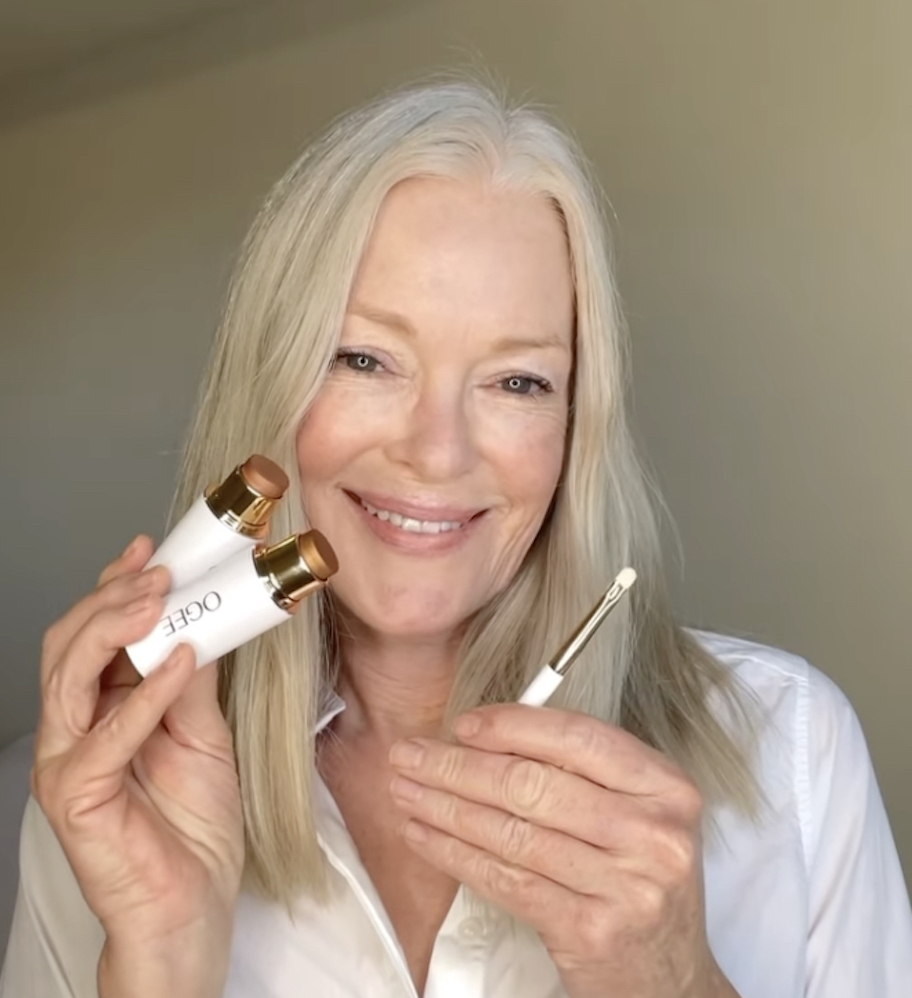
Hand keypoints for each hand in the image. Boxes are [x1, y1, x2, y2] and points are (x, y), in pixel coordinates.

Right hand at [33, 535, 244, 997]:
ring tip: (160, 596)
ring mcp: (67, 763)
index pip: (93, 634)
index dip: (115, 587)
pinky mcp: (76, 797)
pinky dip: (143, 693)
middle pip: (69, 645)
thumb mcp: (202, 731)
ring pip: (68, 677)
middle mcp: (73, 729)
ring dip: (115, 629)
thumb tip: (202, 620)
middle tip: (158, 569)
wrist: (192, 905)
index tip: (153, 549)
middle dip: (111, 598)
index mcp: (101, 709)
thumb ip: (191, 679)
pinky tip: (178, 662)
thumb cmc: (192, 824)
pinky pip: (105, 736)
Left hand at [389, 704, 736, 997]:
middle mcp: (653, 833)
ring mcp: (626, 886)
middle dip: (458, 766)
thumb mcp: (634, 813)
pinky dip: (455, 854)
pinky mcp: (590, 931)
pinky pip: (506, 880)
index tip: (462, 725)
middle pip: (533, 784)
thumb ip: (580, 771)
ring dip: (445, 807)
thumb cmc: (638, 878)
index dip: (512, 726)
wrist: (669, 977)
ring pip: (512, 832)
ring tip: (405, 790)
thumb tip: (488, 734)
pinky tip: (424, 836)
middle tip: (409, 755)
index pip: (577, 737)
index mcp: (666, 787)